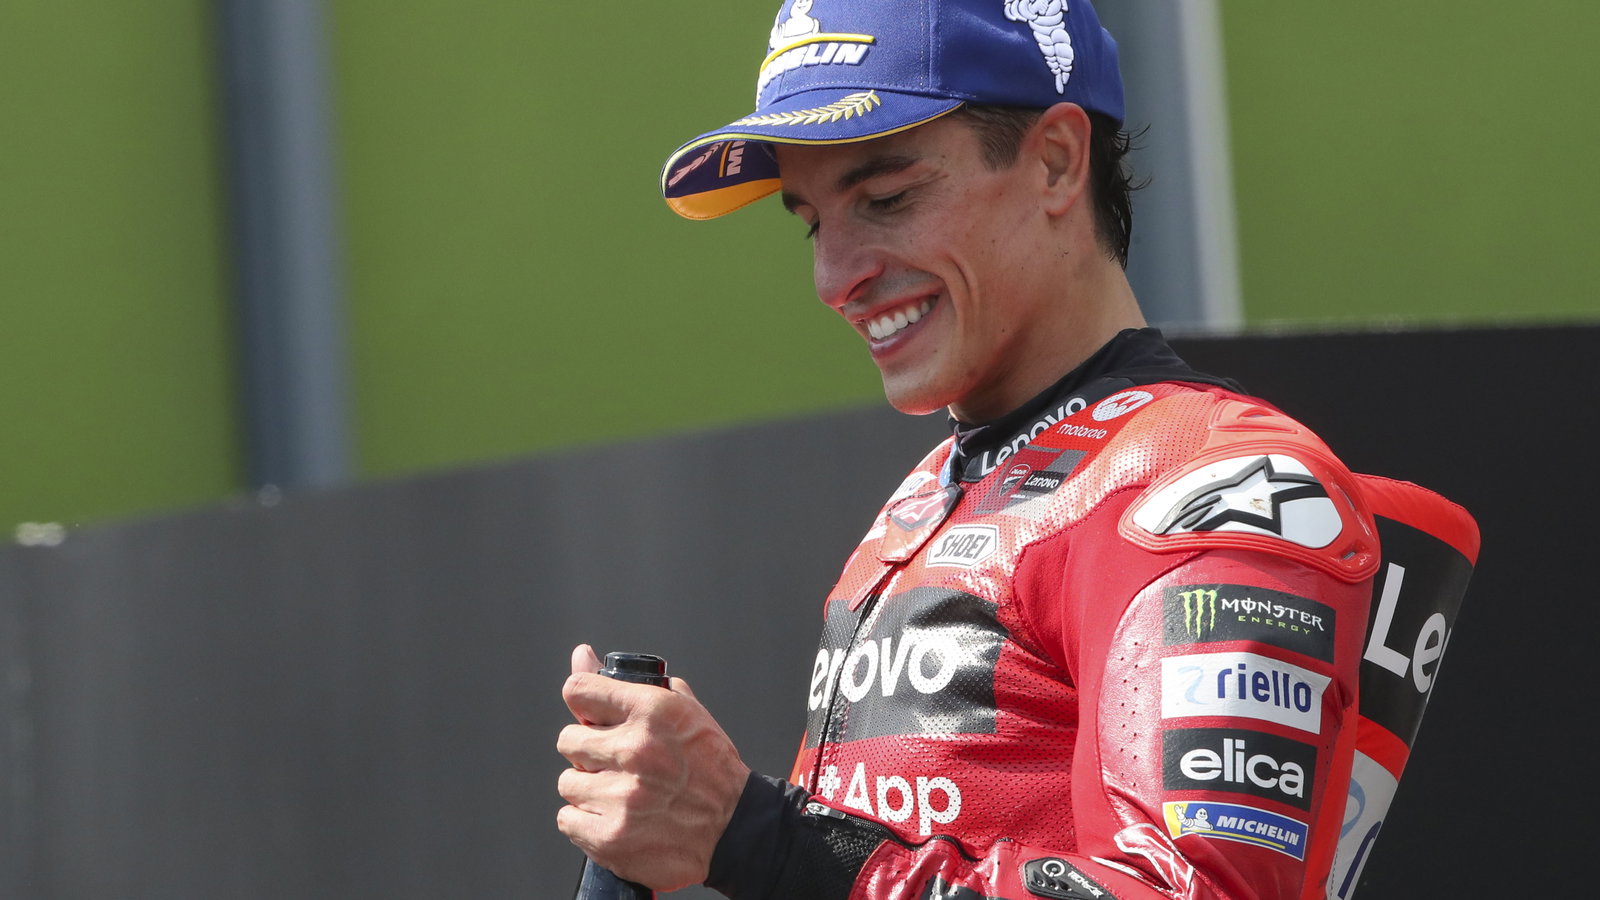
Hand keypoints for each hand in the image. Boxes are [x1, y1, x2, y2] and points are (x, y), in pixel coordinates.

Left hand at [557, 644, 750, 889]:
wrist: (736, 829)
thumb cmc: (710, 768)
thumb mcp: (682, 712)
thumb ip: (627, 683)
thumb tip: (580, 653)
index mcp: (653, 712)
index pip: (579, 691)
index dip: (582, 703)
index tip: (590, 714)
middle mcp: (636, 751)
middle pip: (568, 740)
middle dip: (589, 750)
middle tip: (617, 762)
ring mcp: (622, 797)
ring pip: (567, 782)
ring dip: (589, 788)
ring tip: (622, 794)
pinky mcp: (612, 837)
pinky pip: (568, 819)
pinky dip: (587, 822)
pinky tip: (616, 818)